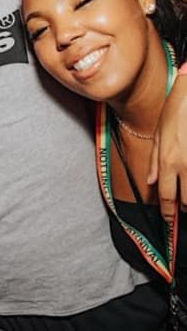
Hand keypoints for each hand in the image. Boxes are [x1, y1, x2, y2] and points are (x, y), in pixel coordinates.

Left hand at [148, 75, 186, 220]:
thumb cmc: (175, 112)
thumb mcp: (158, 134)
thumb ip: (154, 160)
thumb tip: (150, 181)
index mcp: (168, 160)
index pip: (167, 196)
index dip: (168, 212)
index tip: (168, 220)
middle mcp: (185, 166)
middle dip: (184, 208)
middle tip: (182, 209)